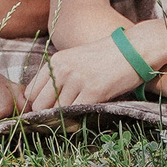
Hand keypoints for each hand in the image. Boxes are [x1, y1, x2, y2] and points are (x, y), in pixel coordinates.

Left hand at [23, 30, 154, 112]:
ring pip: (57, 112)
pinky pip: (76, 113)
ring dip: (65, 117)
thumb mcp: (77, 60)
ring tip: (76, 116)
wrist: (136, 48)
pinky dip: (78, 118)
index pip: (31, 93)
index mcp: (56, 61)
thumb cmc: (108, 56)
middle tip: (61, 117)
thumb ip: (60, 77)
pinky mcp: (94, 91)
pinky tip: (86, 114)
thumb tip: (45, 103)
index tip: (47, 112)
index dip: (37, 106)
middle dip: (47, 114)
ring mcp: (77, 80)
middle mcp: (62, 70)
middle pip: (39, 105)